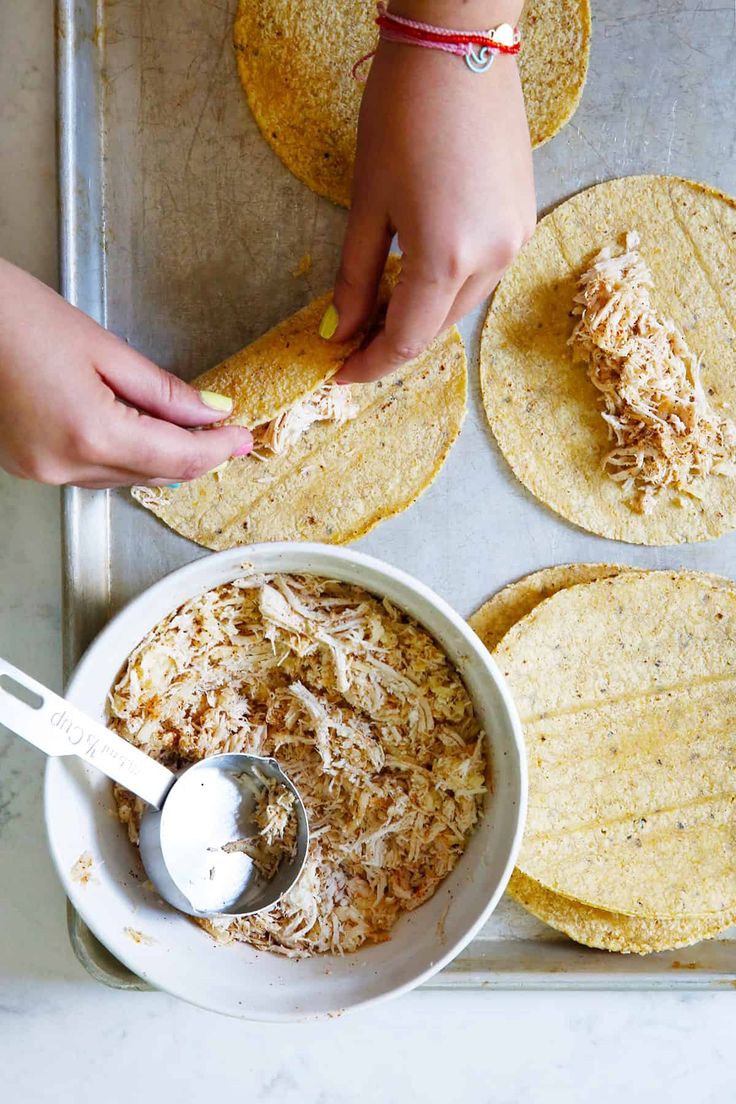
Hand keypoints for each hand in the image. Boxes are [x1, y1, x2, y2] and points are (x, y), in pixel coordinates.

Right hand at [0, 260, 251, 487]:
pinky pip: (93, 472)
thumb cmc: (16, 316)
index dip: (218, 450)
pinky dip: (121, 455)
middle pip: (154, 474)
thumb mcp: (104, 348)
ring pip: (125, 477)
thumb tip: (210, 413)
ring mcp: (43, 472)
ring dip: (159, 457)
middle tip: (225, 432)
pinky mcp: (29, 466)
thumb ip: (164, 391)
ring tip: (187, 427)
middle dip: (194, 454)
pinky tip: (136, 429)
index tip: (243, 438)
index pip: (178, 458)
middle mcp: (65, 465)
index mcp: (90, 433)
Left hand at [327, 0, 534, 382]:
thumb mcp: (367, 203)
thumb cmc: (402, 114)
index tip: (339, 374)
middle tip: (351, 344)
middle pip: (435, 330)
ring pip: (459, 306)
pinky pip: (481, 276)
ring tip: (378, 311)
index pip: (405, 341)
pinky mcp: (523, 221)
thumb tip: (339, 331)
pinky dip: (445, 288)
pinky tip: (415, 277)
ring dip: (419, 317)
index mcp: (446, 259)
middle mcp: (492, 260)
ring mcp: (515, 241)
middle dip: (391, 344)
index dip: (369, 365)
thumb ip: (353, 278)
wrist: (458, 45)